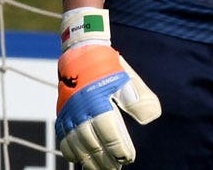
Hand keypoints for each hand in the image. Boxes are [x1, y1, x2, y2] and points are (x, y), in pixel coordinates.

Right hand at [54, 9, 160, 169]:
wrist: (81, 55)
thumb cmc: (109, 68)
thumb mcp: (128, 80)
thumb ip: (139, 99)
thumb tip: (151, 118)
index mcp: (98, 102)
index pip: (109, 134)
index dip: (119, 149)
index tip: (129, 158)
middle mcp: (80, 112)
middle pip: (93, 145)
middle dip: (106, 160)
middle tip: (118, 168)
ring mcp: (68, 116)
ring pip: (78, 147)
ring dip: (90, 161)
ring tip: (104, 169)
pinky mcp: (61, 117)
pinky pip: (64, 142)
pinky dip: (73, 154)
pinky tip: (83, 161)